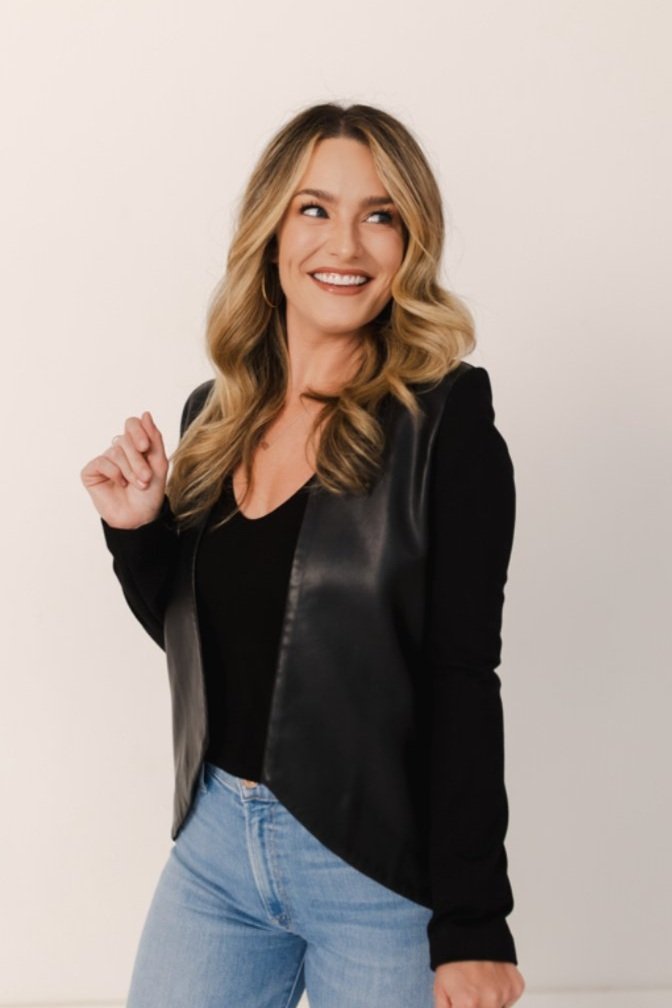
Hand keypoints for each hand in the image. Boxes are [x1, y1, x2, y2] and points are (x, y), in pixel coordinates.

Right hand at [81, 411, 168, 528]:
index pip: (132, 424)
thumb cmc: (150, 493)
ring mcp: (104, 460)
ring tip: (137, 485)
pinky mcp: (91, 471)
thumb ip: (154, 438)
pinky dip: (114, 474)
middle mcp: (118, 450)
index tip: (145, 447)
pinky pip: (102, 463)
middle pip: (125, 440)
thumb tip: (146, 414)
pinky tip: (119, 484)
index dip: (139, 432)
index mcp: (134, 445)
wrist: (140, 517)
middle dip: (139, 461)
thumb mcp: (159, 464)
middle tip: (145, 478)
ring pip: (116, 452)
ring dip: (130, 470)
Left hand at [433, 960, 524, 1007]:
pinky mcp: (516, 987)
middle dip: (476, 1007)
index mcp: (468, 1004)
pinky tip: (491, 981)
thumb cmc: (453, 960)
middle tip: (471, 997)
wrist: (470, 932)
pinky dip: (501, 995)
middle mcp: (490, 1001)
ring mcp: (505, 994)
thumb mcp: (440, 991)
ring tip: (480, 986)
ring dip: (489, 1004)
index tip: (463, 1003)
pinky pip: (509, 1001)